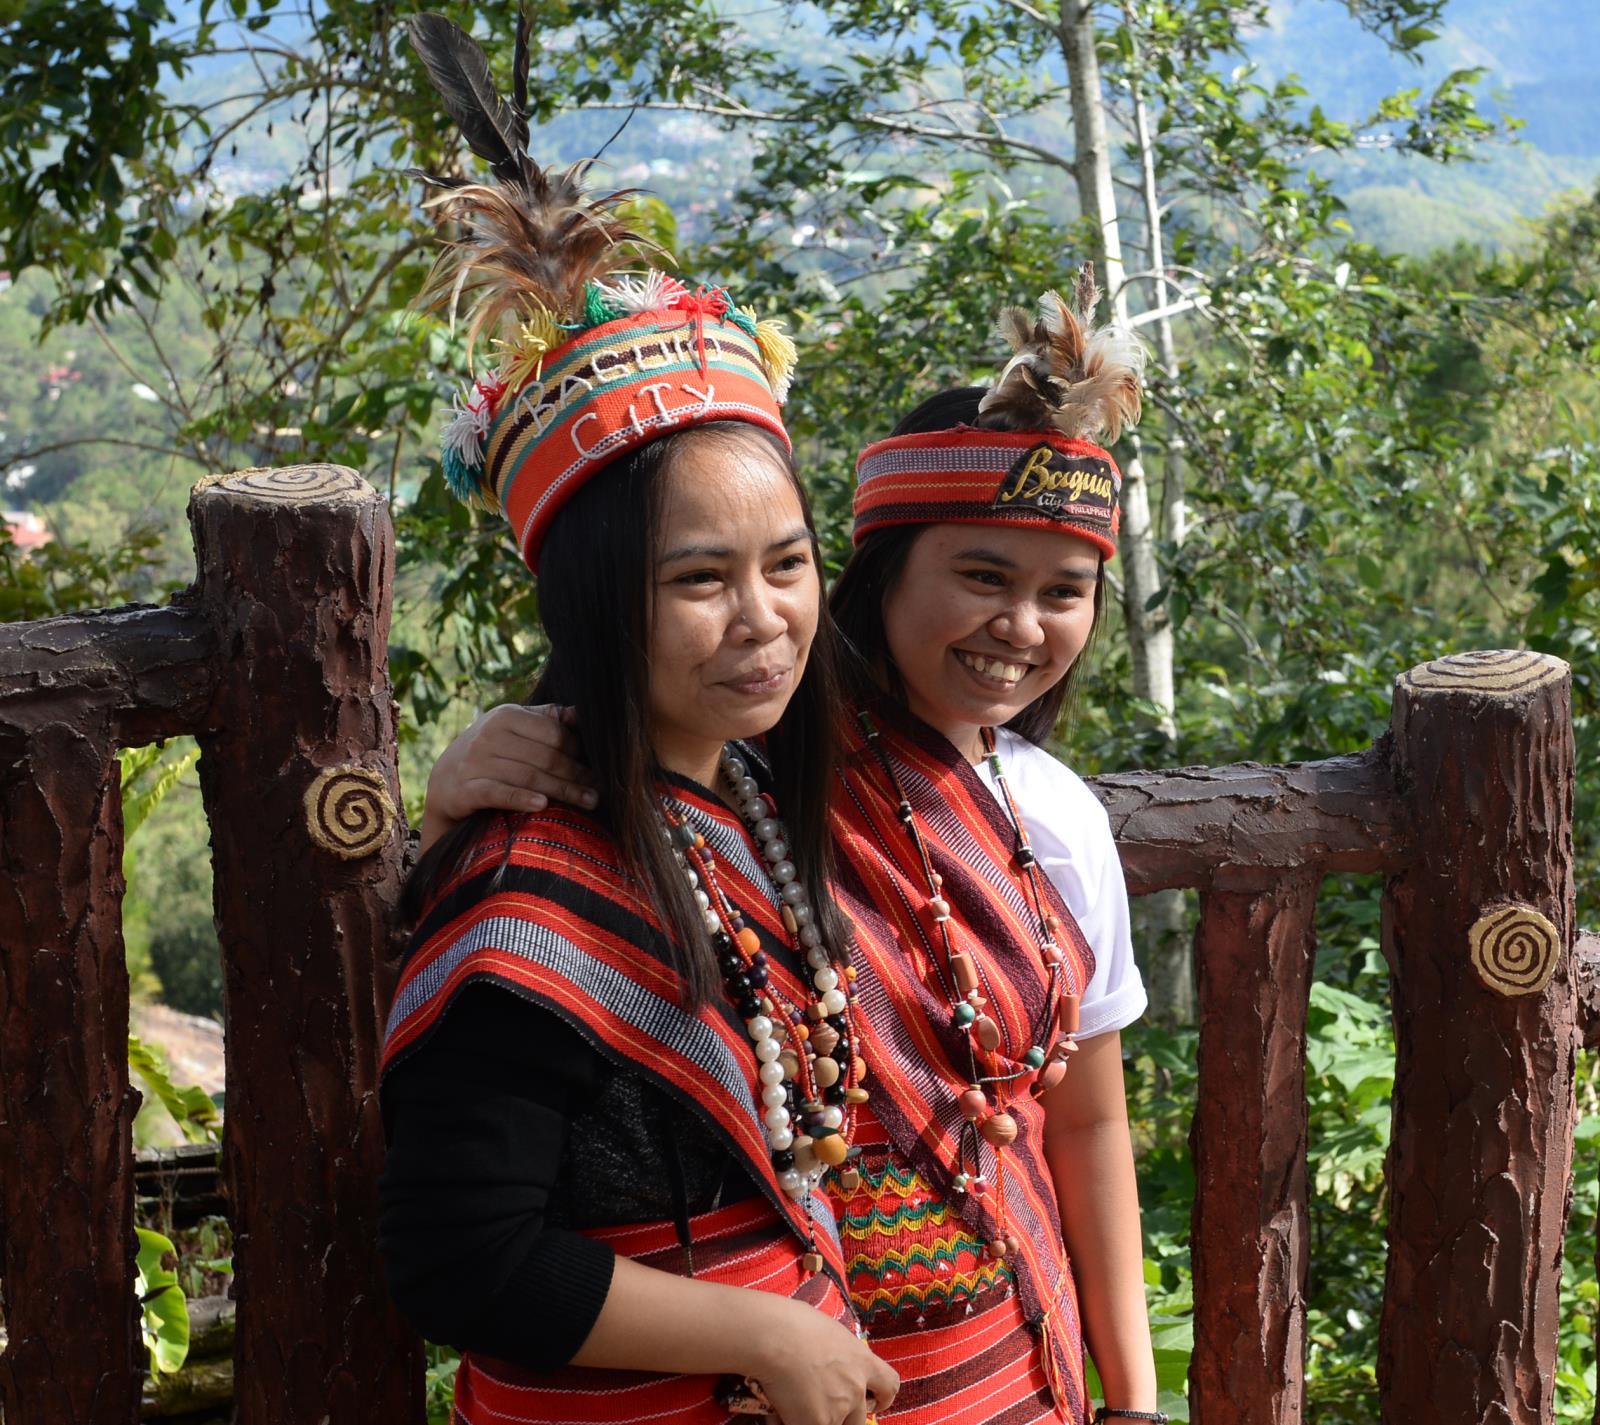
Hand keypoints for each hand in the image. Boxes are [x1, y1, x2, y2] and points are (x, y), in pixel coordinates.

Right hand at [419, 704, 594, 852]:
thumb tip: (580, 712)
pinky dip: (521, 798)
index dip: (579, 752)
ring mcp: (475, 762)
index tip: (598, 768)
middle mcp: (489, 735)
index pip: (554, 734)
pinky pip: (498, 793)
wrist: (444, 781)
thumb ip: (545, 719)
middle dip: (577, 776)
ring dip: (563, 791)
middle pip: (546, 757)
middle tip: (599, 791)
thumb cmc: (490, 753)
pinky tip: (543, 805)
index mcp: (506, 716)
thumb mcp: (513, 728)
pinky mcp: (464, 789)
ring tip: (588, 802)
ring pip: (529, 777)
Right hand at [745, 1298, 897, 1424]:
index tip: (873, 1404)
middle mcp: (855, 1387)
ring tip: (793, 1405)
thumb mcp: (828, 1332)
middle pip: (860, 1420)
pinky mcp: (817, 1423)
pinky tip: (778, 1412)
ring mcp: (838, 1408)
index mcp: (861, 1360)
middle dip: (843, 1419)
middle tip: (822, 1410)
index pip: (889, 1386)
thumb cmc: (792, 1323)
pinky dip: (793, 1422)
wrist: (773, 1336)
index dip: (882, 1398)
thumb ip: (838, 1354)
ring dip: (817, 1421)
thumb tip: (831, 1362)